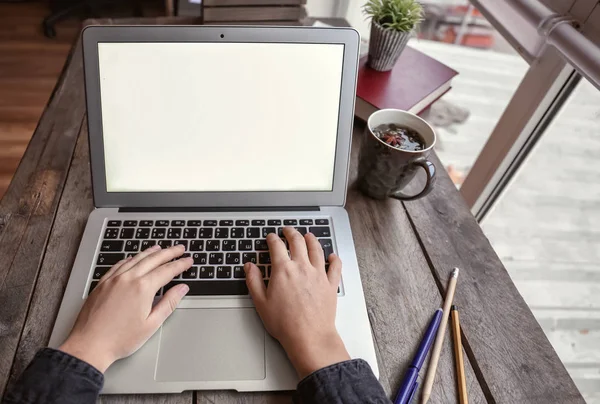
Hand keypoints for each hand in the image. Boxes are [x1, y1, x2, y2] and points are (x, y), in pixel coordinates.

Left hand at [59, 245, 191, 371]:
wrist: (89, 346)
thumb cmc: (119, 339)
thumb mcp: (151, 324)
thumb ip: (169, 303)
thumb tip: (182, 289)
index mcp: (143, 288)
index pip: (167, 270)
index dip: (180, 264)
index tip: (188, 260)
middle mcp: (128, 279)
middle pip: (153, 259)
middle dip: (169, 253)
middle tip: (180, 249)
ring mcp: (113, 279)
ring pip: (136, 258)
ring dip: (151, 252)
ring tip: (160, 248)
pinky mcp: (102, 283)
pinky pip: (120, 264)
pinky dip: (131, 258)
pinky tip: (135, 258)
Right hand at [245, 227, 349, 378]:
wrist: (309, 337)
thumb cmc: (285, 323)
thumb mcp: (261, 303)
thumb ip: (254, 281)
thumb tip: (249, 267)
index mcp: (283, 270)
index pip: (277, 246)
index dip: (272, 238)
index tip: (271, 237)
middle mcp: (302, 267)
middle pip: (298, 241)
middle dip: (291, 232)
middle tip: (288, 230)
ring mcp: (319, 274)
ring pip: (317, 249)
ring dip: (311, 239)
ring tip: (308, 236)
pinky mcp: (330, 284)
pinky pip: (335, 266)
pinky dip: (334, 259)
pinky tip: (332, 256)